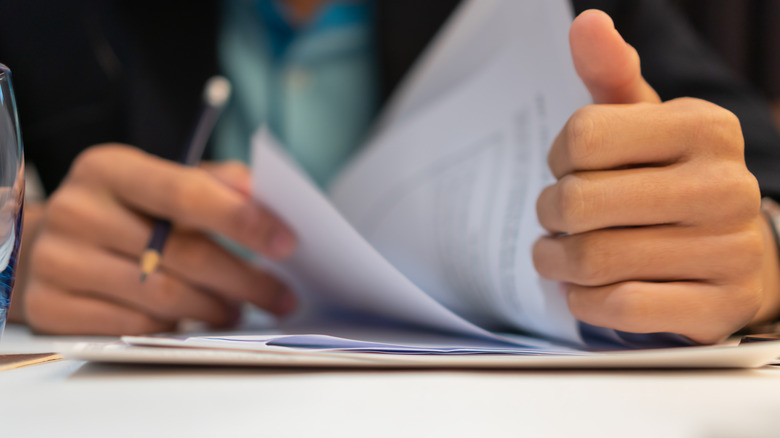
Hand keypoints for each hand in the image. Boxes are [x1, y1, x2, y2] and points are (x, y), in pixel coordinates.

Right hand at [19, 144, 297, 334]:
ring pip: (163, 297)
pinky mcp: (51, 305)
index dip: (243, 220)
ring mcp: (57, 260)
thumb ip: (212, 182)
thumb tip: (260, 191)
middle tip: (280, 296)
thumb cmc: (124, 211)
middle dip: (245, 280)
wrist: (48, 241)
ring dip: (214, 308)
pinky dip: (173, 328)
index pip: (187, 193)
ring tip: (237, 310)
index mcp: (109, 168)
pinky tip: (191, 322)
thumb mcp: (159, 181)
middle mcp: (77, 210)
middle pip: (182, 253)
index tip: (287, 243)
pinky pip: (134, 327)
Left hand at [533, 10, 779, 343]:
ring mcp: (728, 250)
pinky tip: (586, 288)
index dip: (559, 158)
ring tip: (559, 255)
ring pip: (593, 260)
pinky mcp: (718, 307)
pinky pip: (620, 308)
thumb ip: (611, 74)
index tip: (570, 168)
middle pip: (579, 202)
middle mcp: (725, 186)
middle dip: (549, 215)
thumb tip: (587, 23)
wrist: (737, 252)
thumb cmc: (670, 180)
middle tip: (554, 219)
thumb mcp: (645, 123)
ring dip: (557, 262)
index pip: (583, 135)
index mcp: (704, 127)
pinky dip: (585, 301)